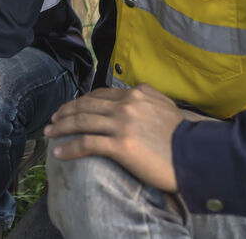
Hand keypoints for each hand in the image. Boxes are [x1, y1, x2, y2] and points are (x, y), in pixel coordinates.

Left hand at [43, 83, 183, 191]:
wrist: (195, 156)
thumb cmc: (182, 135)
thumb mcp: (166, 104)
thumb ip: (147, 94)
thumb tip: (135, 89)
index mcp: (135, 94)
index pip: (98, 95)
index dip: (80, 101)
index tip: (69, 109)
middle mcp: (125, 106)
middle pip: (85, 106)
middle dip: (65, 112)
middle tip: (52, 120)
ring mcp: (121, 125)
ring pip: (81, 121)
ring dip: (60, 127)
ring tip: (49, 133)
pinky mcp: (120, 145)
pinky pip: (86, 144)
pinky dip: (69, 148)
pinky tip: (58, 153)